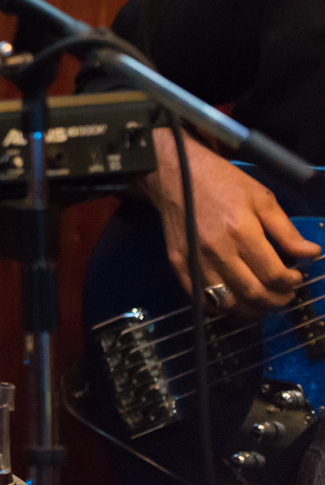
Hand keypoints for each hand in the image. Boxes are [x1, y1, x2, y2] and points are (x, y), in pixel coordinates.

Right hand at [142, 127, 320, 315]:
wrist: (174, 174)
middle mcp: (217, 251)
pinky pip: (202, 299)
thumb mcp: (261, 198)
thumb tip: (311, 254)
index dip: (291, 282)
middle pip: (253, 294)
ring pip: (228, 303)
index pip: (274, 275)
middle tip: (285, 295)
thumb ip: (286, 230)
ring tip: (263, 301)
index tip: (296, 277)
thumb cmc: (222, 182)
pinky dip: (222, 308)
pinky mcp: (179, 264)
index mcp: (241, 232)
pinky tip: (234, 299)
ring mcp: (195, 260)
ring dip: (252, 310)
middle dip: (277, 301)